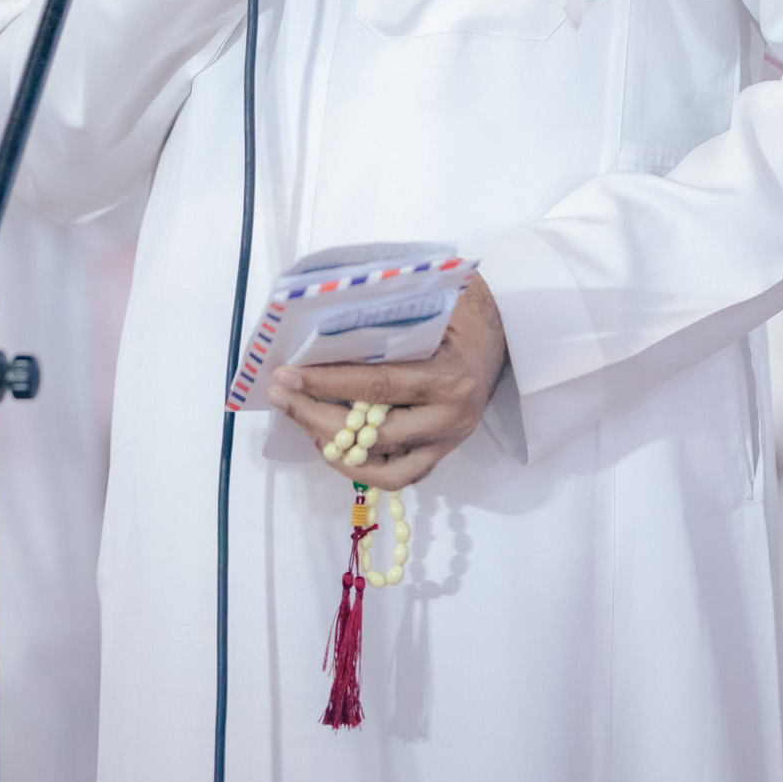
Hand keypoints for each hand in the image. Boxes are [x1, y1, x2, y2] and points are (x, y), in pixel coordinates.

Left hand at [267, 274, 508, 490]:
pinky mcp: (443, 453)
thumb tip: (317, 334)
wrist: (502, 331)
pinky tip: (331, 441)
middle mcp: (451, 415)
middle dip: (317, 416)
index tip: (286, 376)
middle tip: (281, 396)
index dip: (326, 383)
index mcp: (448, 374)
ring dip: (333, 448)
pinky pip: (397, 475)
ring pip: (382, 466)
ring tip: (302, 421)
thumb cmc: (457, 312)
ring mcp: (448, 441)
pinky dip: (359, 465)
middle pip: (373, 433)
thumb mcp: (426, 307)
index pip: (376, 386)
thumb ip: (381, 325)